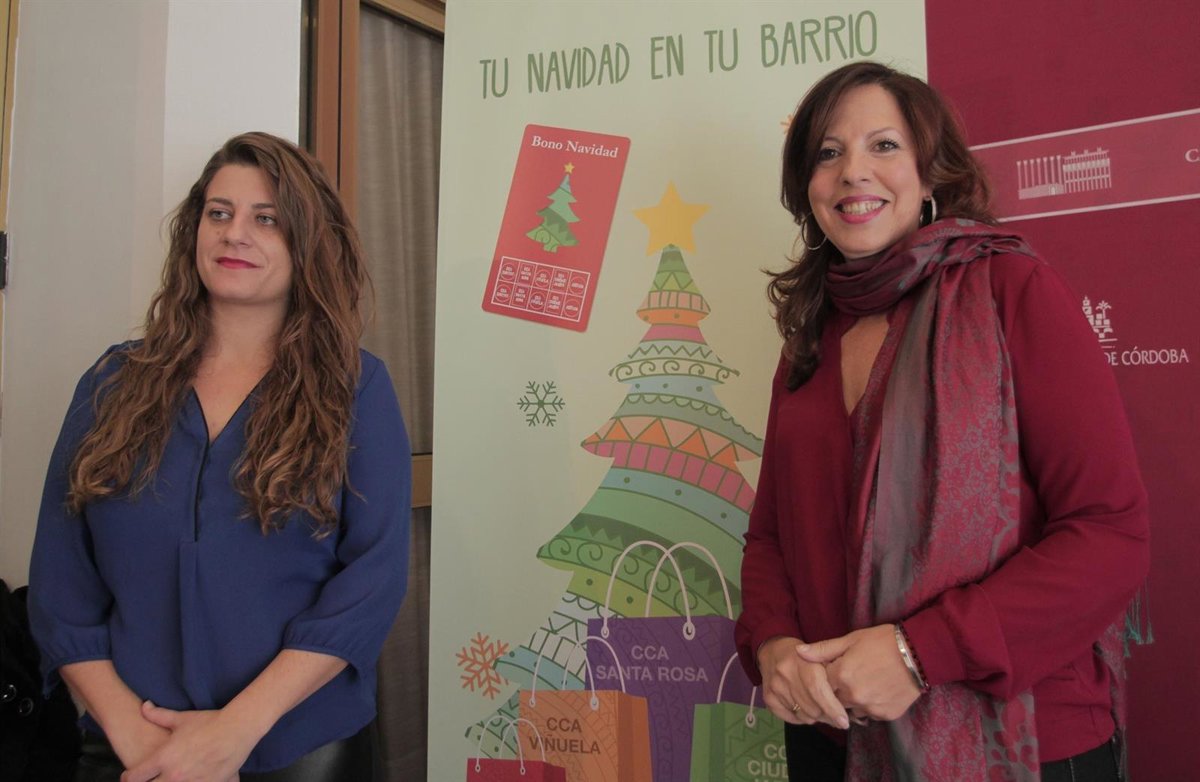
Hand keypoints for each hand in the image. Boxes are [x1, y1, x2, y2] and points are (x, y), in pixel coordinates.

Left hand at [120, 701, 255, 781]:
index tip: (131, 775)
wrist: (237, 729)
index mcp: (163, 758)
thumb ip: (159, 715)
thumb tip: (144, 706)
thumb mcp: (182, 719)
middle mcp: (173, 775)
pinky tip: (191, 779)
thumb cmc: (209, 722)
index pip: (134, 777)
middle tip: (151, 778)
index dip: (129, 777)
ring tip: (174, 777)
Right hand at [757, 636, 849, 728]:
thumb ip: (834, 676)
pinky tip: (805, 707)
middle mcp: (786, 674)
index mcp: (803, 661)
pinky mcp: (768, 698)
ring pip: (803, 716)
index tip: (844, 721)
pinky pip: (791, 719)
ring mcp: (775, 687)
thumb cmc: (805, 656)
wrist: (774, 651)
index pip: (818, 691)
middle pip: (812, 708)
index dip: (832, 708)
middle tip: (835, 714)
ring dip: (815, 717)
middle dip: (827, 715)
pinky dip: (801, 718)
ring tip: (820, 708)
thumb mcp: (822, 657)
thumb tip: (845, 703)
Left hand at [797, 625, 921, 721]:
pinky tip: (879, 690)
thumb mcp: (851, 639)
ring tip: (866, 682)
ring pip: (852, 709)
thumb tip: (798, 652)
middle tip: (852, 675)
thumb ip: (823, 649)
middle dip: (838, 690)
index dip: (827, 677)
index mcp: (841, 675)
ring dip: (854, 700)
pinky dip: (871, 705)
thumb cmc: (883, 641)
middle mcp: (852, 695)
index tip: (834, 669)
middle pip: (834, 700)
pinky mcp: (886, 715)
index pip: (820, 685)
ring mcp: (870, 707)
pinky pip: (871, 714)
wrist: (919, 653)